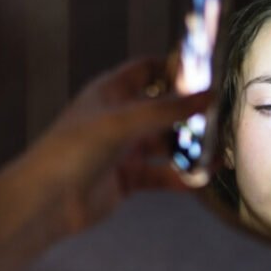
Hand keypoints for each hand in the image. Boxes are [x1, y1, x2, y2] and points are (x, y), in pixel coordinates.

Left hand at [34, 57, 209, 230]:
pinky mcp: (128, 178)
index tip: (208, 73)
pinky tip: (202, 179)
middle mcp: (119, 117)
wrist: (48, 202)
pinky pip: (162, 173)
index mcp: (111, 92)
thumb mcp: (124, 122)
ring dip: (190, 147)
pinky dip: (181, 176)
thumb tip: (210, 95)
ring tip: (219, 151)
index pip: (148, 70)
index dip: (175, 69)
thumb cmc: (75, 150)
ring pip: (165, 143)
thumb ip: (168, 110)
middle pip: (163, 108)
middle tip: (222, 117)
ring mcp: (123, 148)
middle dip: (190, 113)